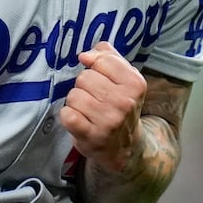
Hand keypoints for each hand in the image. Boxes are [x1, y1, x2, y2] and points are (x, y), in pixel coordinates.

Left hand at [58, 42, 145, 172]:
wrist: (124, 146)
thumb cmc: (120, 107)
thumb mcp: (125, 80)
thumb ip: (109, 58)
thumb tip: (86, 55)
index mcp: (135, 84)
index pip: (101, 61)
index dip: (96, 69)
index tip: (102, 81)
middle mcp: (124, 102)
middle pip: (84, 77)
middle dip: (85, 87)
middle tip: (95, 99)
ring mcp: (108, 120)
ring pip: (73, 95)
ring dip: (76, 102)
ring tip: (87, 111)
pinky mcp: (91, 136)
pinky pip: (67, 114)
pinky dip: (68, 116)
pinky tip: (79, 121)